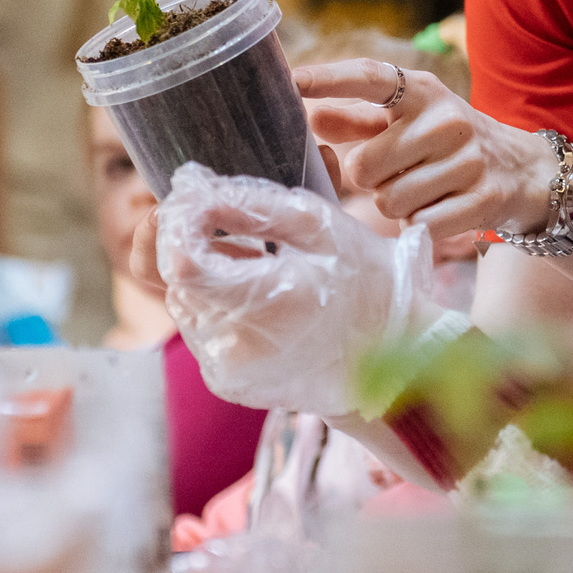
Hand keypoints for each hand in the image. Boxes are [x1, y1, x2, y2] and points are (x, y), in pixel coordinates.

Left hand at [153, 163, 438, 413]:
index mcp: (263, 302)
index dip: (179, 225)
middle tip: (242, 232)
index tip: (200, 203)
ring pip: (186, 304)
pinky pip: (202, 331)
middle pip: (178, 280)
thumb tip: (188, 189)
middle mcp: (235, 345)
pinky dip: (220, 307)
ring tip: (259, 265)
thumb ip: (247, 203)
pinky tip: (261, 299)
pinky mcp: (227, 382)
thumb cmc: (366, 281)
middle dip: (197, 246)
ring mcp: (227, 370)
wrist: (395, 361)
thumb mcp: (318, 224)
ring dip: (208, 277)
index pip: (180, 261)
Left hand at [297, 60, 556, 238]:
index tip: (289, 82)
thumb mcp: (410, 121)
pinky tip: (443, 209)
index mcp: (423, 92)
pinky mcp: (484, 199)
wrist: (526, 171)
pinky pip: (421, 226)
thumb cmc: (448, 144)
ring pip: (390, 202)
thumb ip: (357, 119)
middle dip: (370, 180)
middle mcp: (448, 120)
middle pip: (364, 167)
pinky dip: (423, 225)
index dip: (328, 80)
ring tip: (423, 190)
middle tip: (398, 174)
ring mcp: (470, 160)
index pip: (370, 78)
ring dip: (397, 205)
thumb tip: (310, 117)